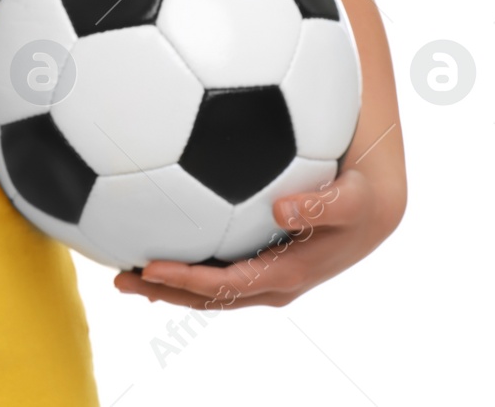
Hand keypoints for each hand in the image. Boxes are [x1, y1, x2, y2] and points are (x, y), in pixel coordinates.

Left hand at [112, 164, 402, 308]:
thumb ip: (321, 206)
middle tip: (119, 279)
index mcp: (287, 275)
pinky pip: (216, 267)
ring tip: (124, 271)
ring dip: (167, 284)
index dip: (188, 280)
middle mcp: (270, 282)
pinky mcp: (259, 260)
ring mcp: (264, 274)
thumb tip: (282, 209)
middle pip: (209, 295)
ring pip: (209, 287)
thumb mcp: (351, 200)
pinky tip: (155, 246)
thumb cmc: (361, 198)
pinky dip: (185, 264)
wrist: (374, 207)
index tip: (150, 268)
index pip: (228, 285)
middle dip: (164, 291)